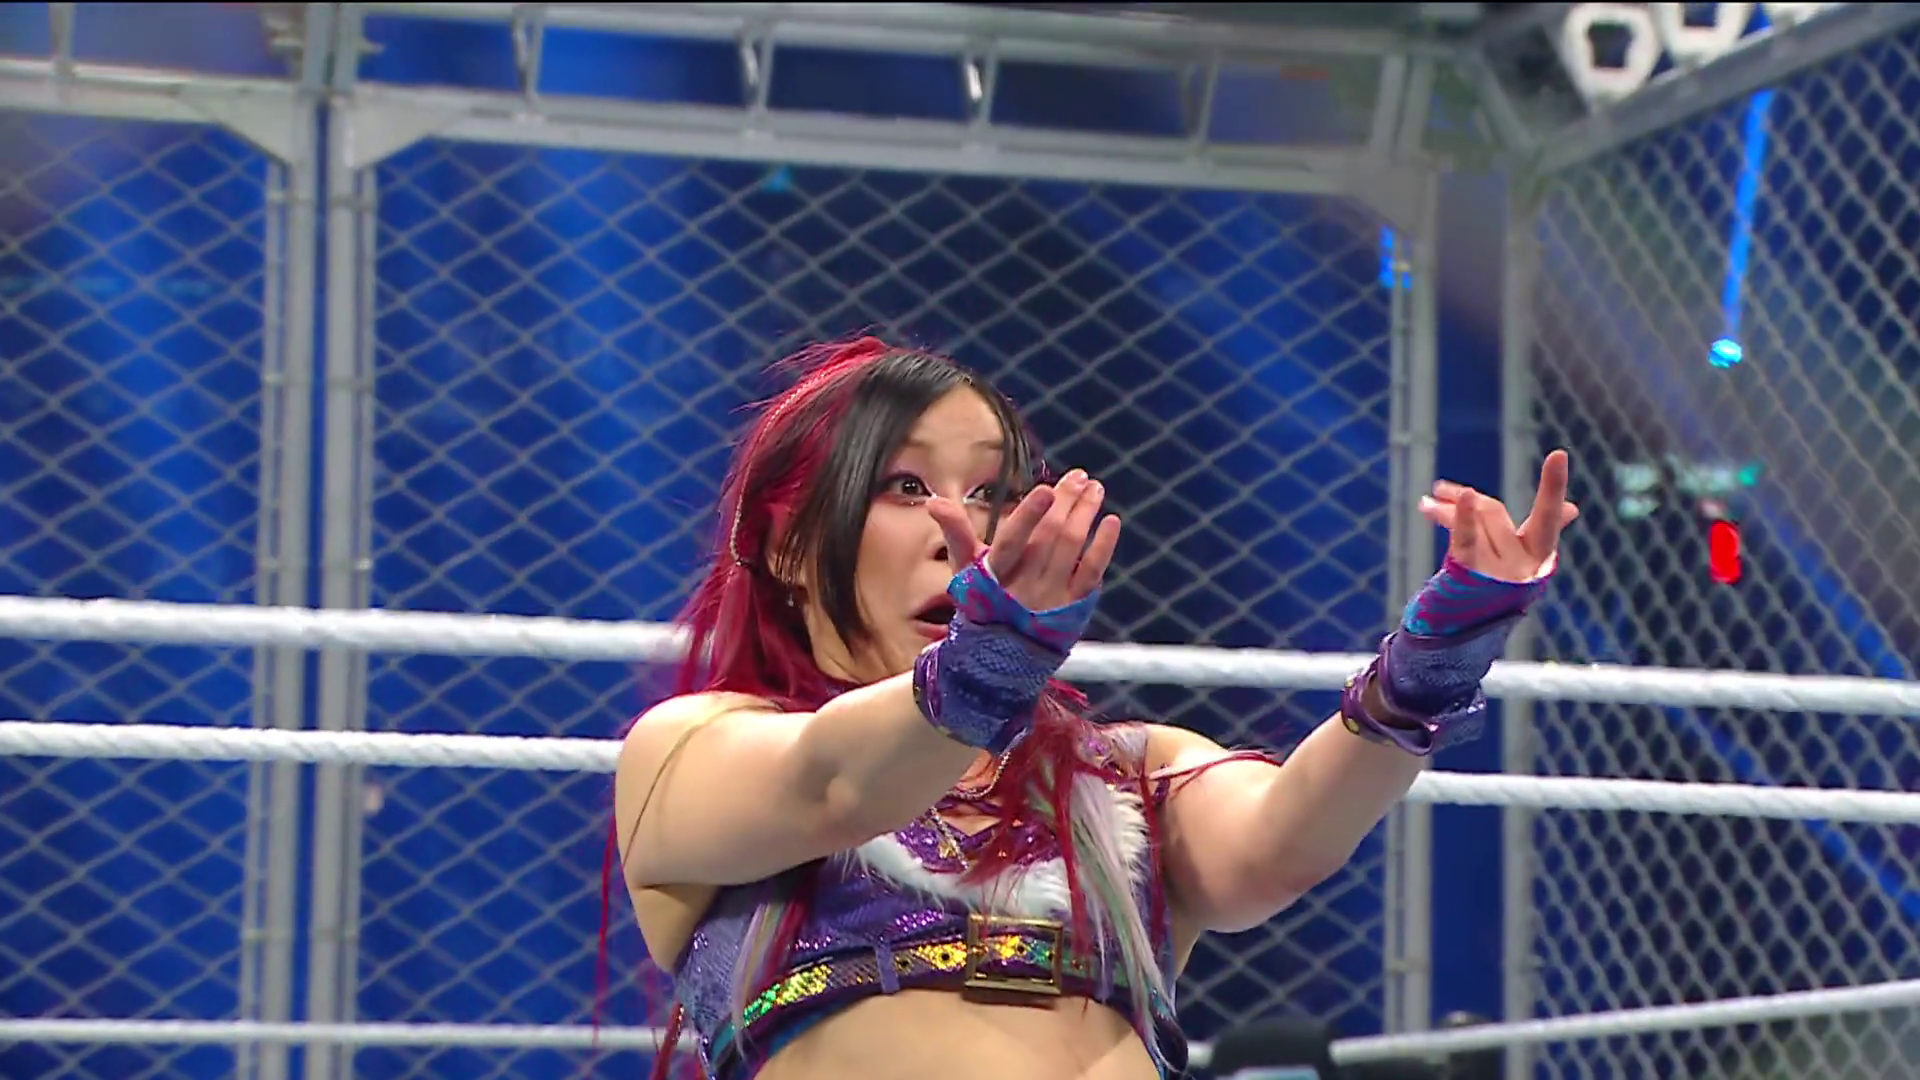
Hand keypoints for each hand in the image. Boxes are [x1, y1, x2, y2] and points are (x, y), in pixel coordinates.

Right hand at [925, 469, 1121, 611]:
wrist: (999, 655)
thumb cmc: (981, 601)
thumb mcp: (964, 569)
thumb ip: (955, 532)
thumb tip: (934, 501)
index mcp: (995, 575)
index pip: (1012, 542)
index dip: (1029, 515)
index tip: (1045, 489)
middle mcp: (1024, 587)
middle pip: (1049, 537)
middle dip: (1065, 502)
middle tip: (1078, 477)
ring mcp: (1051, 598)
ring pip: (1072, 548)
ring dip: (1085, 514)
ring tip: (1094, 489)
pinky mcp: (1073, 607)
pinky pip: (1092, 573)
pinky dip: (1103, 546)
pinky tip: (1110, 521)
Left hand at [1418, 450, 1579, 583]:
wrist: (1464, 628)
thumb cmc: (1497, 587)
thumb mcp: (1523, 558)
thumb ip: (1544, 531)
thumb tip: (1574, 508)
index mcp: (1539, 555)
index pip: (1547, 515)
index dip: (1553, 485)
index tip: (1558, 454)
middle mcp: (1523, 564)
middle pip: (1493, 513)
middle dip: (1465, 499)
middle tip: (1439, 489)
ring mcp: (1499, 572)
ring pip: (1474, 522)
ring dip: (1445, 510)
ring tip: (1425, 504)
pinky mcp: (1473, 575)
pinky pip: (1467, 539)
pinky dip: (1462, 517)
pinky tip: (1461, 498)